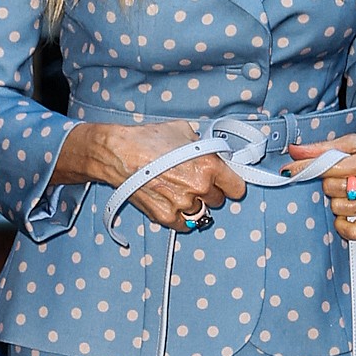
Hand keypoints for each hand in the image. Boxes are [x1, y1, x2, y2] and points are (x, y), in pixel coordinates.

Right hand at [56, 120, 247, 229]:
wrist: (118, 153)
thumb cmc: (148, 139)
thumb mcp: (183, 131)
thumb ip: (202, 145)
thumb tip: (211, 153)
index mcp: (208, 165)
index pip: (237, 188)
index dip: (231, 185)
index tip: (226, 184)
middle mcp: (199, 187)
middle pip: (218, 200)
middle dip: (209, 191)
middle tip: (193, 181)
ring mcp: (183, 204)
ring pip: (201, 212)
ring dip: (194, 203)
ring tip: (177, 190)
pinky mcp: (167, 217)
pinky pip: (185, 223)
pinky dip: (181, 216)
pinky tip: (171, 202)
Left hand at [289, 130, 355, 242]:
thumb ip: (324, 148)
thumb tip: (294, 151)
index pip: (328, 168)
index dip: (306, 168)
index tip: (289, 171)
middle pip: (331, 188)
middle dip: (329, 180)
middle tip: (340, 174)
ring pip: (338, 208)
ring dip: (336, 198)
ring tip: (348, 189)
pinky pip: (354, 232)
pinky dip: (343, 225)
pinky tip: (345, 213)